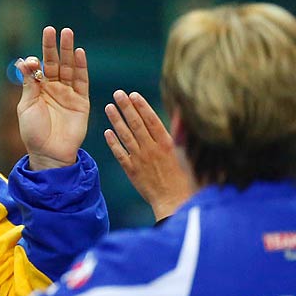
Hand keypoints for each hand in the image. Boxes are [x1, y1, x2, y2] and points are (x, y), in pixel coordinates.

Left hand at [17, 26, 91, 170]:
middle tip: (53, 29)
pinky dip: (81, 67)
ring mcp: (68, 94)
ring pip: (69, 68)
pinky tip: (79, 52)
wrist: (49, 153)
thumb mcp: (27, 106)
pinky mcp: (81, 101)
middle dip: (54, 47)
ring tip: (68, 33)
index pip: (39, 68)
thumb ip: (29, 84)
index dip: (37, 60)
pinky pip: (82, 81)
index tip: (33, 59)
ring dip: (68, 51)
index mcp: (38, 89)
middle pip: (55, 63)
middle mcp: (54, 88)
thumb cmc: (33, 132)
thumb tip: (25, 61)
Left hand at [102, 89, 192, 220]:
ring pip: (125, 136)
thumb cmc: (188, 178)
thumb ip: (181, 133)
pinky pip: (120, 154)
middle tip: (118, 93)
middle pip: (136, 124)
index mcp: (167, 144)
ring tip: (109, 107)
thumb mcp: (189, 154)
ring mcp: (140, 160)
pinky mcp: (132, 171)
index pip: (151, 120)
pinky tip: (107, 132)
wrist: (175, 202)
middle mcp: (151, 149)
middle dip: (126, 107)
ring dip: (116, 120)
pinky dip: (113, 143)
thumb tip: (180, 114)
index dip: (141, 106)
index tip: (133, 94)